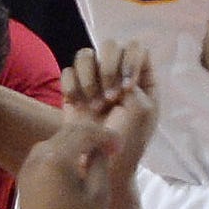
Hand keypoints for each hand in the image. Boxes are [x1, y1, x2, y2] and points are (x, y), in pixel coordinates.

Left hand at [16, 120, 120, 208]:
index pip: (84, 133)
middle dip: (91, 136)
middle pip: (68, 132)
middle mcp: (38, 155)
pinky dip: (62, 152)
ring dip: (76, 142)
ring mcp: (28, 164)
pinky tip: (74, 163)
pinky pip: (45, 153)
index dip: (105, 135)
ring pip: (56, 140)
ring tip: (94, 154)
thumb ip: (100, 164)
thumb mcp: (98, 195)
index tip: (119, 146)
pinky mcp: (25, 175)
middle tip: (111, 148)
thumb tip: (98, 149)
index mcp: (57, 158)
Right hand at [62, 41, 157, 183]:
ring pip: (85, 55)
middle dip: (109, 70)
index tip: (127, 87)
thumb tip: (119, 65)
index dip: (130, 62)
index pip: (136, 48)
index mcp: (140, 76)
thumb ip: (135, 83)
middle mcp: (117, 72)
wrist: (100, 162)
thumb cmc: (128, 140)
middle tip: (111, 98)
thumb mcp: (142, 112)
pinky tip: (78, 105)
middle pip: (110, 46)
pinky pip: (67, 71)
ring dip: (90, 78)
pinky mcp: (73, 88)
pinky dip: (72, 86)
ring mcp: (94, 79)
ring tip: (94, 105)